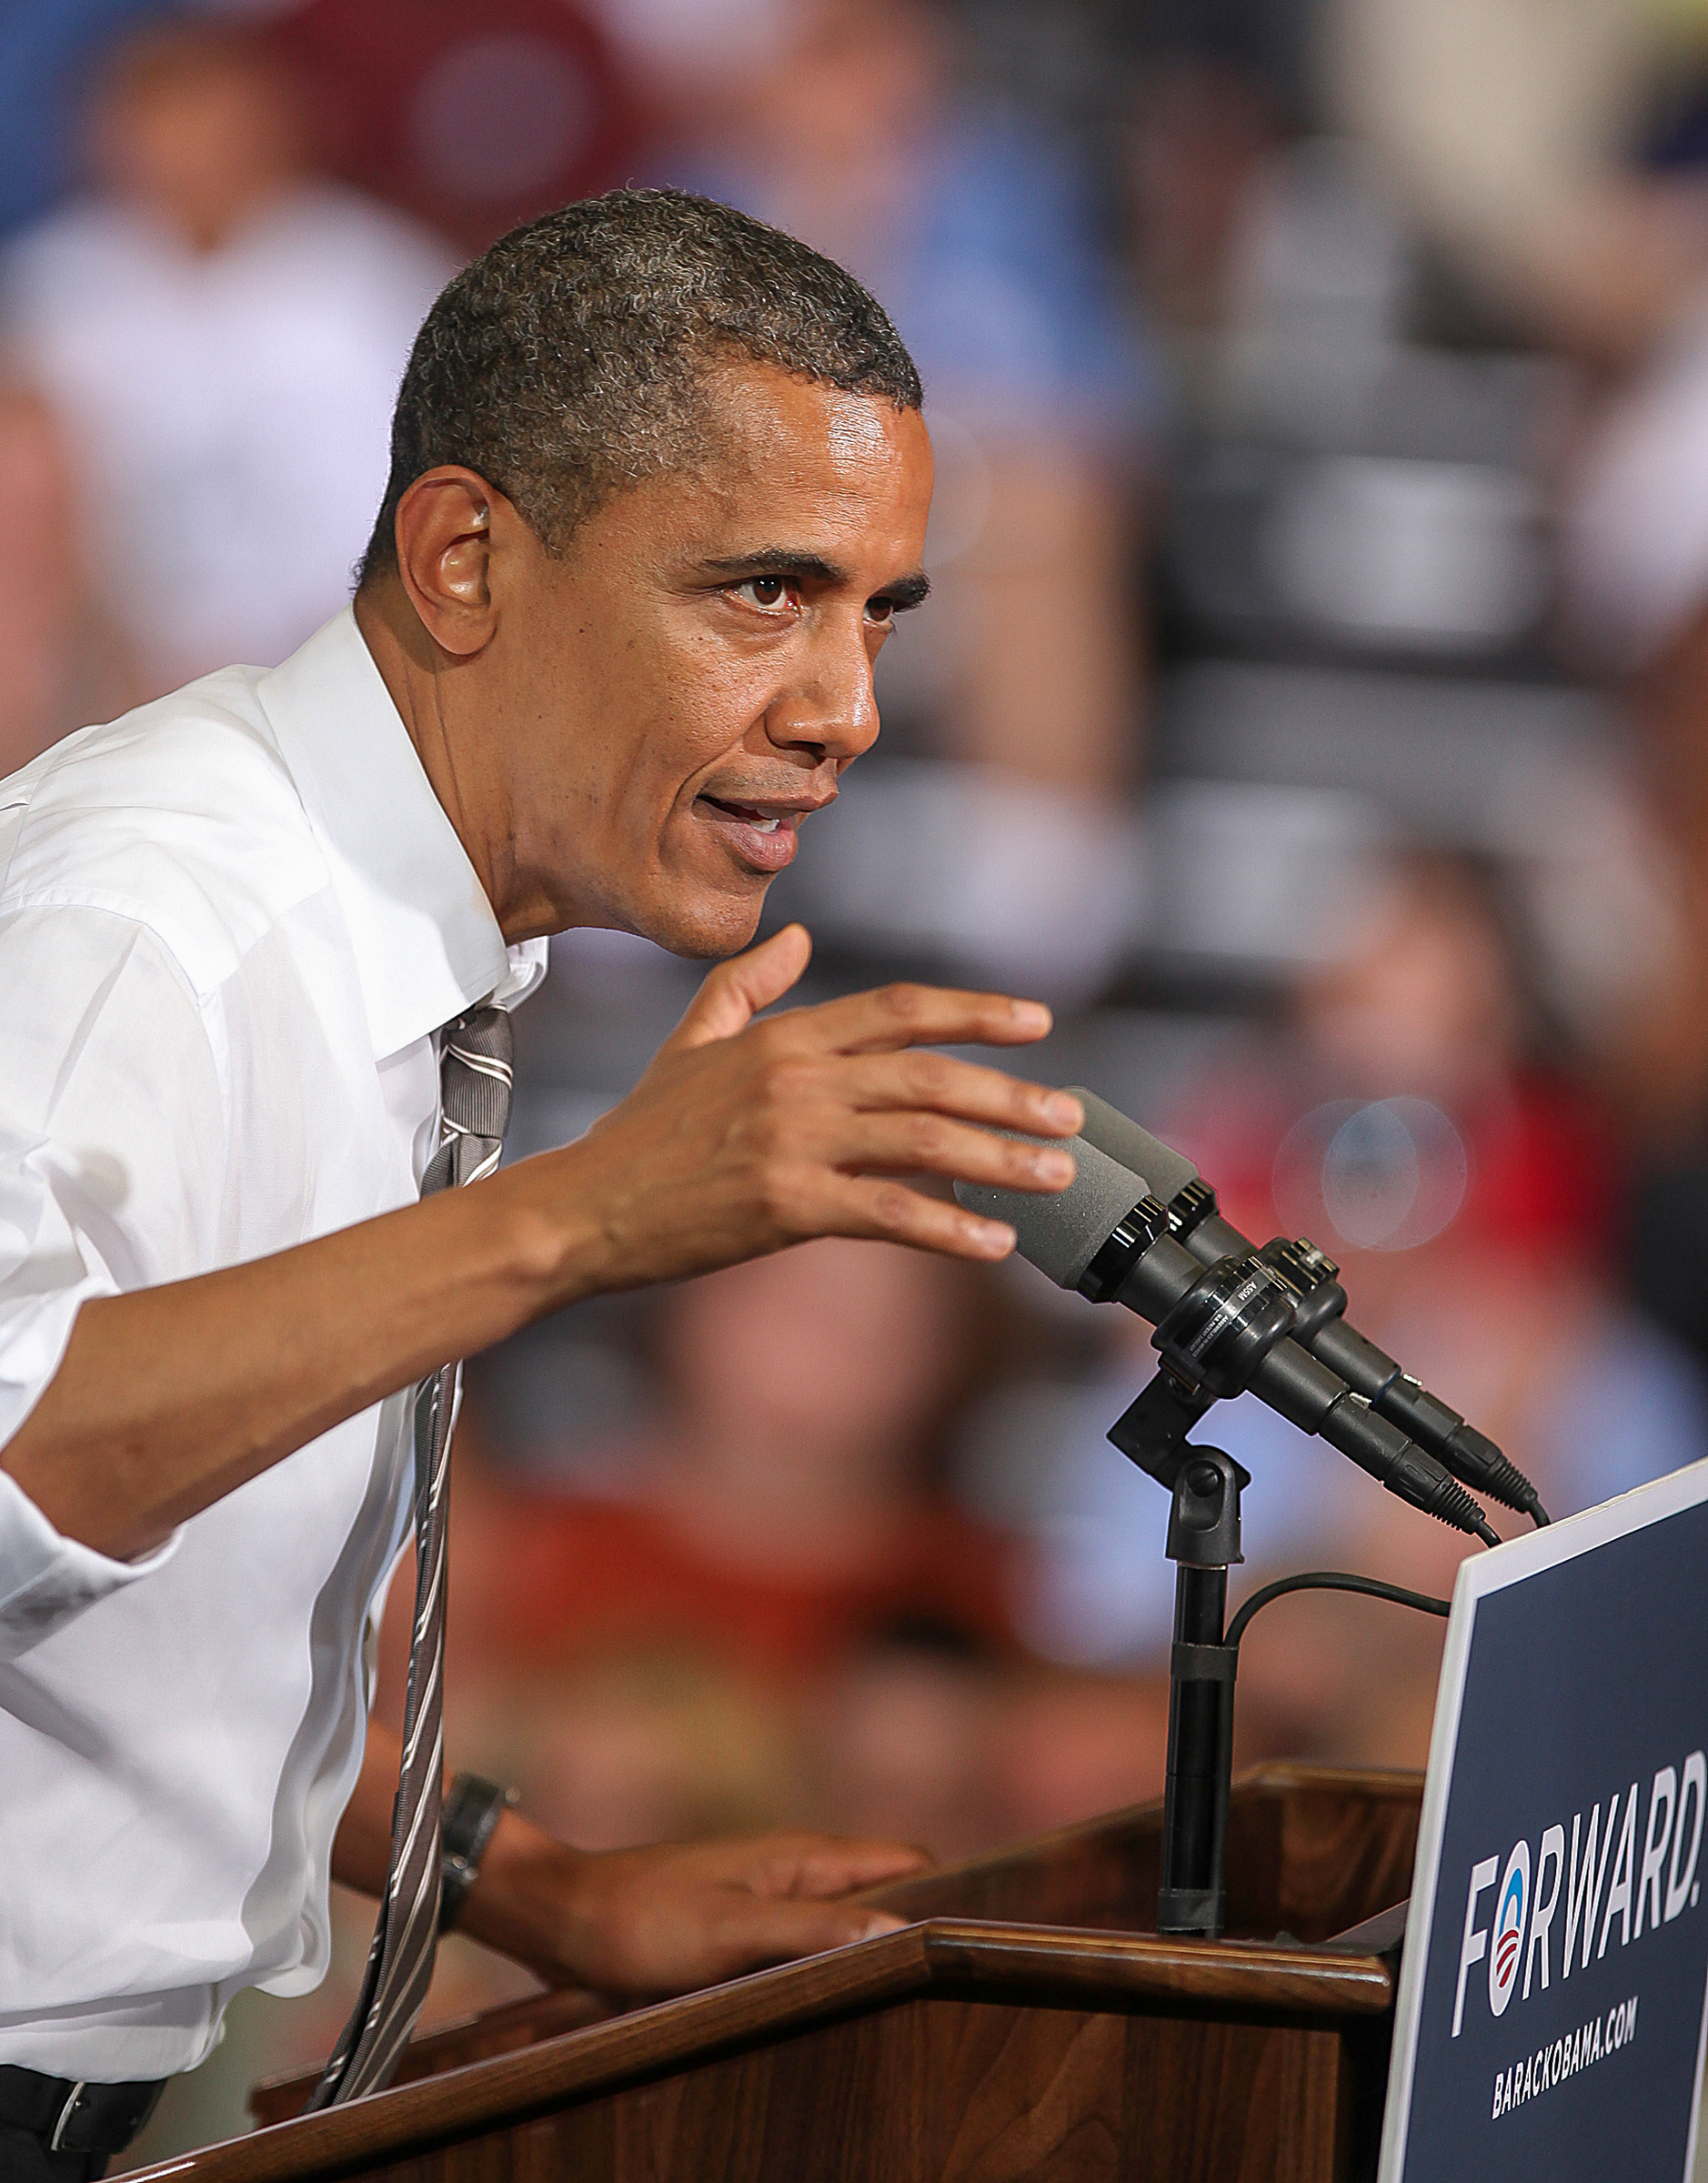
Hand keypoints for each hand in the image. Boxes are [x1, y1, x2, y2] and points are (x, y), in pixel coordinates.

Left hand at [463, 1817, 927, 1999]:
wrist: (564, 1916)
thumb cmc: (644, 1918)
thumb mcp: (732, 1929)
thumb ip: (813, 1928)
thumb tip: (899, 1931)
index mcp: (804, 1854)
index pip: (905, 1860)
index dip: (943, 1893)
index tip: (969, 1942)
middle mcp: (796, 1868)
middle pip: (881, 1893)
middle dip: (910, 1929)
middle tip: (937, 1989)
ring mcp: (768, 1897)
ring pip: (843, 1923)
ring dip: (865, 1954)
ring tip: (893, 2004)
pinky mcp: (741, 1928)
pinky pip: (805, 1946)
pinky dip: (824, 1968)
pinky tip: (829, 2005)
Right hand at [540, 923, 1082, 1293]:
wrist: (585, 1208)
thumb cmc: (641, 1134)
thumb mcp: (692, 1043)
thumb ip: (748, 985)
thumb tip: (798, 936)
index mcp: (783, 1037)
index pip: (898, 1011)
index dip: (973, 1012)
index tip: (1035, 1022)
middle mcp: (797, 1079)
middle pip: (929, 1074)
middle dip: (1010, 1094)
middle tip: (1069, 1114)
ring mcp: (793, 1141)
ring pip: (923, 1138)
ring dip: (1000, 1158)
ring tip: (1053, 1173)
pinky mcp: (786, 1204)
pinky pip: (890, 1213)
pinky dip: (950, 1228)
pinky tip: (994, 1242)